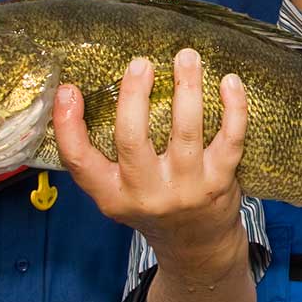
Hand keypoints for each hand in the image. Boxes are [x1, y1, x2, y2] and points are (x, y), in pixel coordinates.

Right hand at [51, 48, 250, 276]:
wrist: (196, 245)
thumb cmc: (152, 205)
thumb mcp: (116, 192)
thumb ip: (101, 155)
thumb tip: (79, 93)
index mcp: (112, 195)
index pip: (80, 161)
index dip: (68, 125)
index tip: (68, 89)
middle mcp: (146, 193)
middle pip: (132, 139)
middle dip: (134, 96)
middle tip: (141, 62)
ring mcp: (186, 188)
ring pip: (186, 132)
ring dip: (187, 88)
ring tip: (187, 56)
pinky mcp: (220, 182)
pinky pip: (230, 140)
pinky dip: (233, 108)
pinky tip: (229, 81)